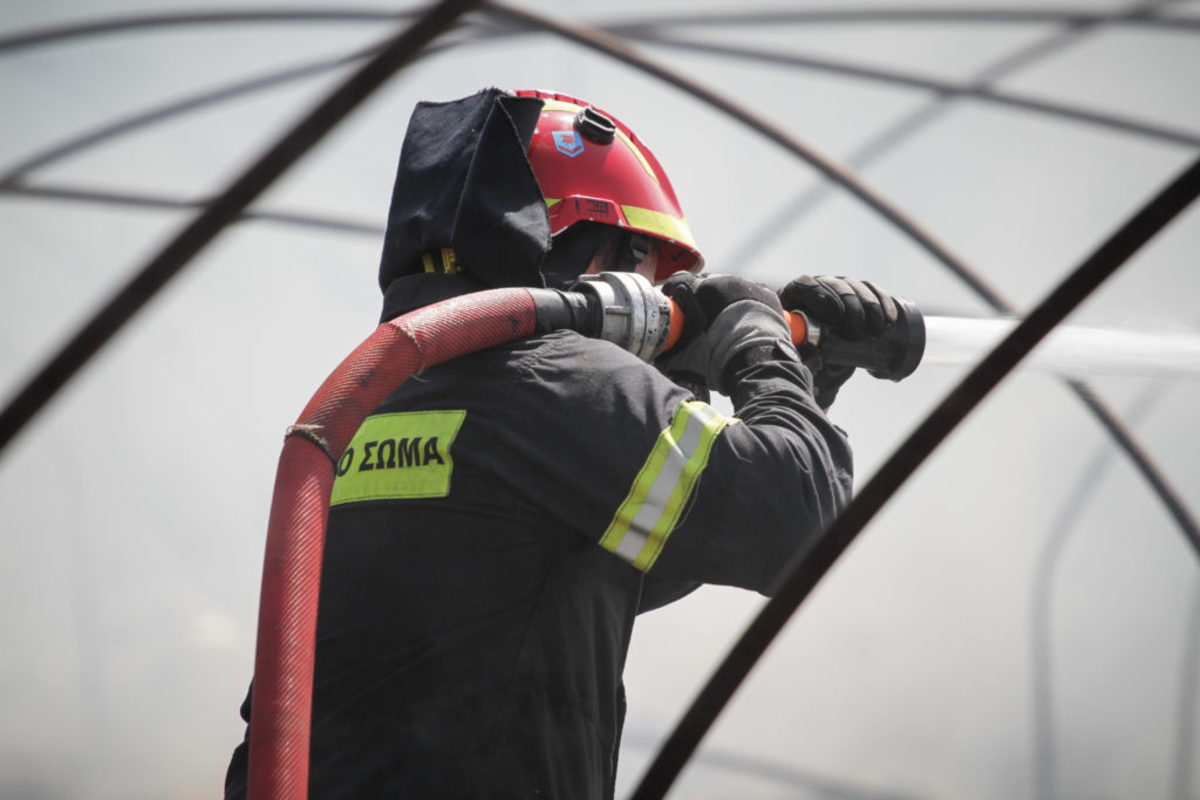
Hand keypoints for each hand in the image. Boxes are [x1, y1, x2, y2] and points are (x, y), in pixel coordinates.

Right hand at [657, 273, 793, 394]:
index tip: (672, 300)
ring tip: (725, 318)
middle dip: (700, 295)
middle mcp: (725, 280)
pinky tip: (745, 318)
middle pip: (706, 282)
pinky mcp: (767, 294)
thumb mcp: (687, 359)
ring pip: (730, 285)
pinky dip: (747, 302)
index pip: (679, 280)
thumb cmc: (720, 361)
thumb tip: (657, 357)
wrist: (759, 366)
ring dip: (724, 298)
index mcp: (701, 290)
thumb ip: (669, 354)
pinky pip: (753, 292)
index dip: (673, 291)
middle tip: (699, 315)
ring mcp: (748, 285)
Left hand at [777, 275, 900, 408]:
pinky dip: (882, 302)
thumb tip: (816, 357)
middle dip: (851, 309)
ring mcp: (837, 285)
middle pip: (835, 285)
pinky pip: (872, 289)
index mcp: (792, 297)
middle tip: (857, 334)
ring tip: (875, 332)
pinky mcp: (857, 290)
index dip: (821, 297)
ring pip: (855, 286)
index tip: (835, 318)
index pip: (805, 285)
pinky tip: (889, 319)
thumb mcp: (799, 359)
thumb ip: (804, 359)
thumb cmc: (802, 359)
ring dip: (869, 308)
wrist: (817, 359)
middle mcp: (816, 286)